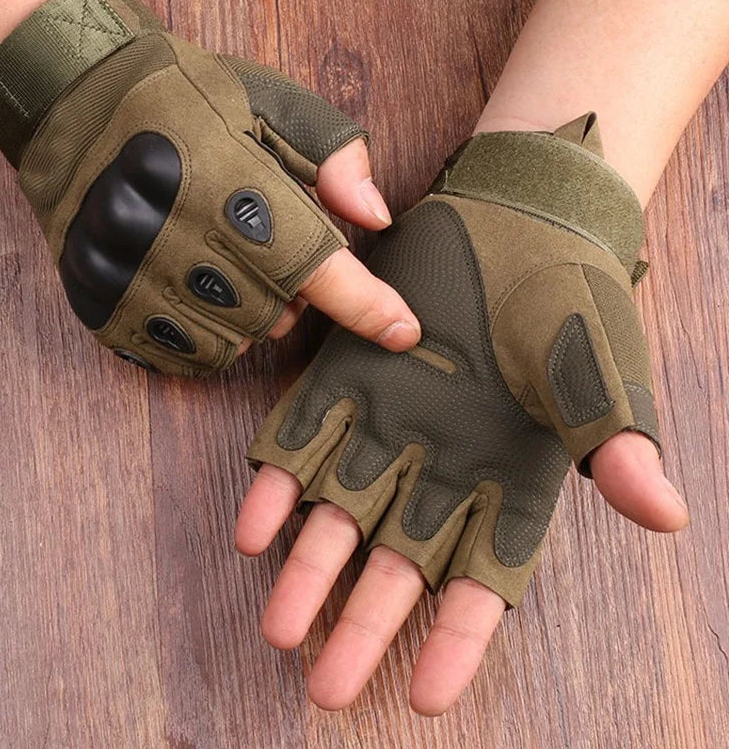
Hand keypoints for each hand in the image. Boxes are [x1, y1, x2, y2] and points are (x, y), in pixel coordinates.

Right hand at [0, 0, 418, 374]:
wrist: (71, 100)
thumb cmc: (183, 100)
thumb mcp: (269, 102)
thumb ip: (332, 155)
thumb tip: (376, 219)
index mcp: (227, 184)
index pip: (313, 266)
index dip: (366, 307)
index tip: (404, 333)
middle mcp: (177, 238)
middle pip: (276, 316)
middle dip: (292, 295)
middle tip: (269, 250)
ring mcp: (133, 279)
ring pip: (231, 341)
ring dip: (250, 316)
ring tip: (228, 266)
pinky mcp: (103, 306)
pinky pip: (180, 354)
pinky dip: (207, 335)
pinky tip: (197, 293)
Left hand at [237, 114, 688, 712]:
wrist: (521, 222)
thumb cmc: (571, 300)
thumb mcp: (598, 370)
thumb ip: (615, 441)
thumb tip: (666, 514)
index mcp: (506, 478)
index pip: (483, 578)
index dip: (456, 638)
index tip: (428, 697)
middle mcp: (439, 464)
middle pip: (396, 565)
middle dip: (363, 625)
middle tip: (327, 690)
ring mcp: (386, 423)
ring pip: (339, 515)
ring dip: (308, 569)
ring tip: (278, 629)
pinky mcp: (344, 378)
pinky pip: (303, 441)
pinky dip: (277, 484)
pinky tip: (252, 530)